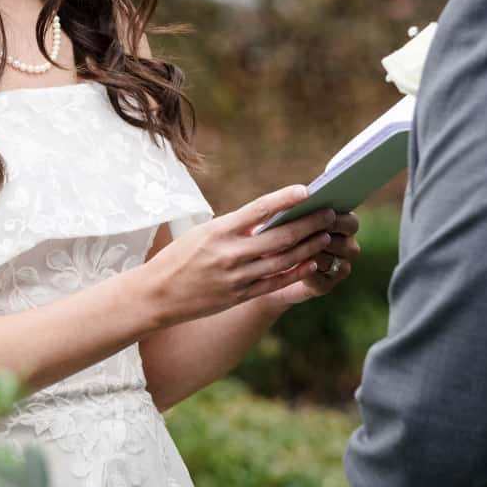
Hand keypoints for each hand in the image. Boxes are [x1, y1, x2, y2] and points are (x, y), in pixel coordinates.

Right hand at [144, 189, 355, 329]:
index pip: (258, 209)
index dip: (285, 199)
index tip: (306, 190)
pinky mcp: (241, 296)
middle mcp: (230, 253)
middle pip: (280, 236)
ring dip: (309, 246)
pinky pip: (276, 282)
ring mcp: (237, 277)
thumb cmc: (179, 257)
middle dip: (309, 224)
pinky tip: (312, 262)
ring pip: (284, 260)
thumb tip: (269, 218)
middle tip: (329, 213)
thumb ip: (235, 227)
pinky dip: (297, 271)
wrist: (157, 295)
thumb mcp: (202, 233)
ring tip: (326, 235)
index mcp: (218, 231)